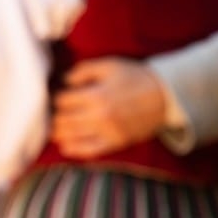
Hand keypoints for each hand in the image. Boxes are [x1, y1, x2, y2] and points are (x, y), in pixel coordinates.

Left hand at [50, 58, 165, 158]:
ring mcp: (107, 133)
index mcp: (96, 96)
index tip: (56, 96)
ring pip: (70, 137)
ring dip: (58, 132)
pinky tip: (64, 145)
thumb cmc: (135, 77)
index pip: (61, 101)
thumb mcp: (109, 65)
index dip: (55, 97)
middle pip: (62, 121)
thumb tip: (63, 80)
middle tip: (51, 113)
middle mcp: (100, 117)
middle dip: (54, 115)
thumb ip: (82, 70)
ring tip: (54, 127)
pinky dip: (73, 149)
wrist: (166, 95)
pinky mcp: (116, 143)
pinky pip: (89, 151)